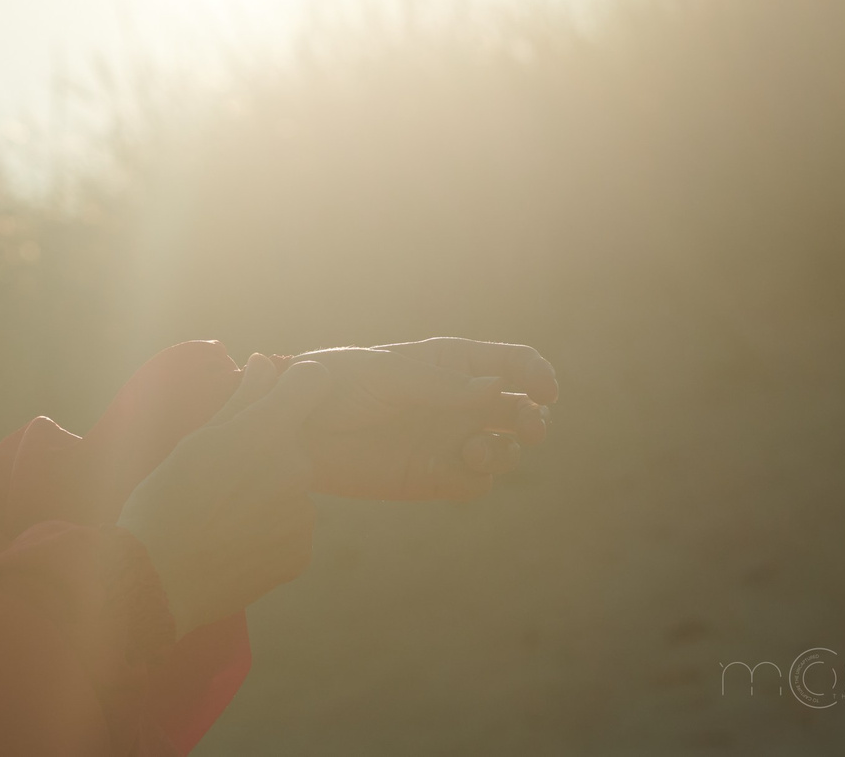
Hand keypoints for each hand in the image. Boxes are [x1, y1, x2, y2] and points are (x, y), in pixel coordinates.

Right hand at [115, 353, 327, 633]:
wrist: (156, 578)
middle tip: (222, 475)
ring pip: (292, 487)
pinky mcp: (301, 553)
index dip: (296, 385)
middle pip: (295, 443)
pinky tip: (233, 540)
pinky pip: (292, 528)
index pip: (312, 382)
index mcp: (268, 430)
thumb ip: (242, 397)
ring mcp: (303, 515)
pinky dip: (270, 530)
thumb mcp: (198, 439)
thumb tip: (264, 362)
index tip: (277, 396)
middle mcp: (297, 468)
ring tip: (223, 512)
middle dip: (268, 450)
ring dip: (269, 492)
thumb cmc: (164, 499)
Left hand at [292, 338, 557, 501]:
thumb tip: (498, 390)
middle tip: (530, 427)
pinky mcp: (435, 475)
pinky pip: (478, 481)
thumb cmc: (338, 385)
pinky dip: (484, 474)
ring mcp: (449, 439)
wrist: (298, 430)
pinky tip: (466, 462)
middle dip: (536, 418)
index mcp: (451, 363)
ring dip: (509, 449)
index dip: (537, 375)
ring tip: (479, 448)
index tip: (546, 392)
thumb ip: (444, 386)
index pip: (512, 363)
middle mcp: (458, 401)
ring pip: (505, 447)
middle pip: (520, 408)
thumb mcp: (389, 376)